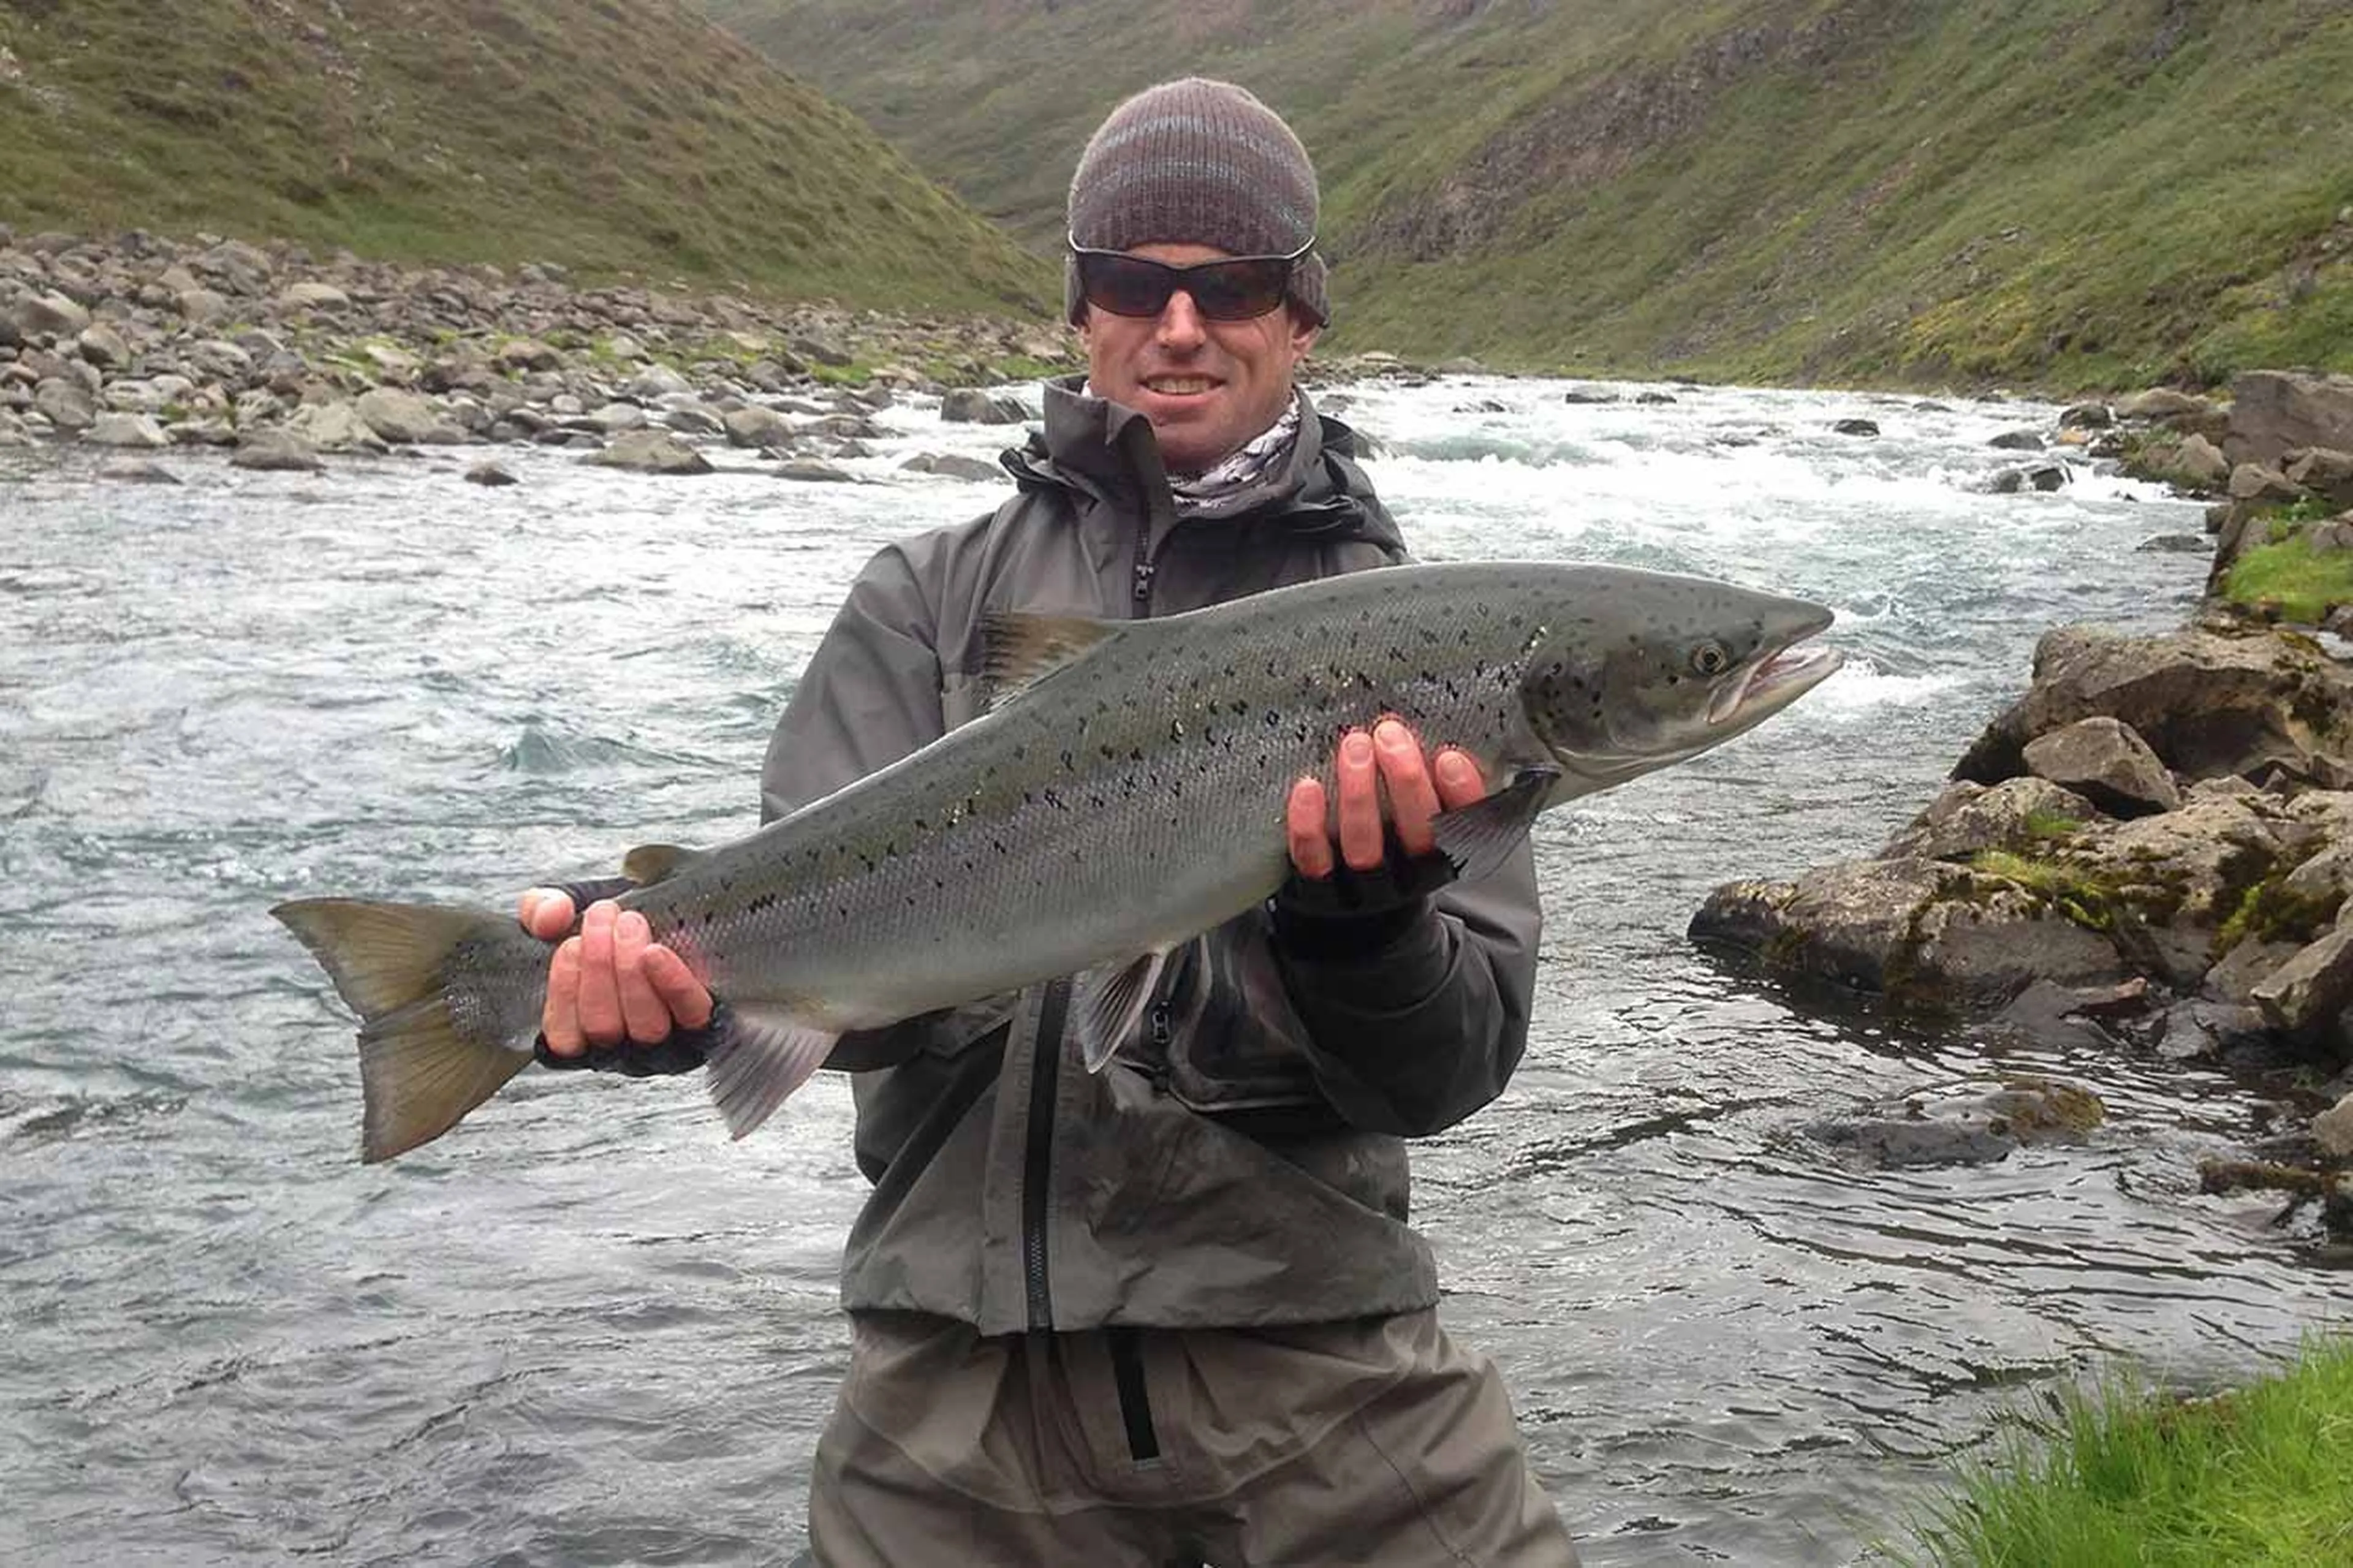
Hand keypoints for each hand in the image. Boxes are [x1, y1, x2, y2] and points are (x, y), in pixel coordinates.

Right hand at [518, 890, 713, 1056]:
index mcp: (582, 1036)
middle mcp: (622, 1051)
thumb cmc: (615, 925)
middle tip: (604, 915)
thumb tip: (550, 918)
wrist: (676, 914)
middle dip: (598, 966)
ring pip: (645, 1027)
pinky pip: (691, 1013)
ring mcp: (667, 1044)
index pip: (564, 1040)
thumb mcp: (568, 913)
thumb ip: (541, 911)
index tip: (571, 942)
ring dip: (629, 970)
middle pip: (603, 1027)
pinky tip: (655, 952)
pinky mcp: (706, 1026)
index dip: (564, 991)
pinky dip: (672, 983)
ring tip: (630, 923)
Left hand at [1284, 716, 1486, 879]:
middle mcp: (1409, 878)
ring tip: (1355, 745)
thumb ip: (1434, 791)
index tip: (1449, 757)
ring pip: (1365, 844)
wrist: (1352, 922)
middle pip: (1417, 833)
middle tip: (1390, 734)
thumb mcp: (1424, 828)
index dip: (1461, 794)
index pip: (1465, 827)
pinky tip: (1308, 786)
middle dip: (1406, 781)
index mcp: (1443, 858)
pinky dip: (1309, 822)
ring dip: (1360, 793)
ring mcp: (1363, 889)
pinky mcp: (1319, 893)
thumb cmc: (1392, 854)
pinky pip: (1314, 857)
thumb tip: (1440, 735)